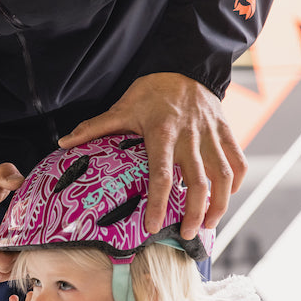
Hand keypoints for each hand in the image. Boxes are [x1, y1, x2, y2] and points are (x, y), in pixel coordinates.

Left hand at [58, 72, 246, 238]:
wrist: (186, 66)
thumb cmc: (151, 91)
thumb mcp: (121, 107)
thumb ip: (94, 128)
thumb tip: (63, 143)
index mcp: (162, 134)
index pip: (162, 176)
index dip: (159, 204)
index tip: (154, 227)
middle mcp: (190, 138)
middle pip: (198, 183)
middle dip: (195, 213)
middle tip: (187, 235)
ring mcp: (211, 136)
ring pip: (223, 176)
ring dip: (219, 204)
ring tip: (208, 225)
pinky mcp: (226, 132)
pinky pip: (237, 161)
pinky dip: (236, 182)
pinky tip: (226, 197)